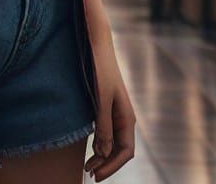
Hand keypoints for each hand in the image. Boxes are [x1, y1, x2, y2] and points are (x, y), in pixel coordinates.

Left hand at [85, 54, 135, 179]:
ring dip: (102, 156)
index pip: (125, 151)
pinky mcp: (106, 106)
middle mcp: (124, 118)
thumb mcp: (101, 98)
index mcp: (127, 118)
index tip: (96, 176)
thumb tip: (103, 153)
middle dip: (107, 164)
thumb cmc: (100, 69)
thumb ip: (103, 125)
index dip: (112, 166)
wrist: (97, 46)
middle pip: (120, 150)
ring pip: (113, 142)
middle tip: (90, 175)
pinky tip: (90, 149)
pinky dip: (99, 144)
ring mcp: (115, 112)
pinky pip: (106, 132)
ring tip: (88, 167)